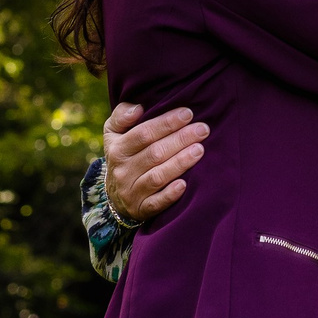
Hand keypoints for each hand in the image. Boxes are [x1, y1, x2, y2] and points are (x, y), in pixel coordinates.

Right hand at [104, 102, 207, 222]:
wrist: (114, 195)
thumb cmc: (124, 154)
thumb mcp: (114, 133)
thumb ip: (122, 116)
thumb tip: (138, 108)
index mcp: (117, 149)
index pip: (143, 133)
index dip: (166, 123)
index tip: (188, 113)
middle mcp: (122, 171)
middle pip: (154, 153)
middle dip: (180, 139)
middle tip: (203, 130)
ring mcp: (131, 192)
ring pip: (157, 177)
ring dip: (180, 163)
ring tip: (200, 150)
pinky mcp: (140, 210)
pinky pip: (155, 203)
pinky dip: (170, 195)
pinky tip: (185, 184)